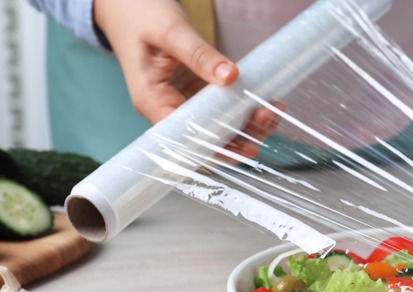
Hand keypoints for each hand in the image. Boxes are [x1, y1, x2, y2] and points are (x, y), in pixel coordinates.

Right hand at [93, 0, 278, 159]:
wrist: (128, 4)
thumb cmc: (140, 15)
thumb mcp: (170, 31)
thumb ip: (198, 54)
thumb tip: (230, 76)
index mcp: (151, 100)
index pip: (183, 138)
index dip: (214, 146)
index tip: (243, 146)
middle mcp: (167, 107)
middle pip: (204, 137)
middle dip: (237, 137)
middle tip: (266, 121)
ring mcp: (182, 101)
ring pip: (217, 125)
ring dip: (245, 125)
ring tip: (272, 112)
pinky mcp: (196, 92)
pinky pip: (221, 107)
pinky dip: (243, 108)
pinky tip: (266, 103)